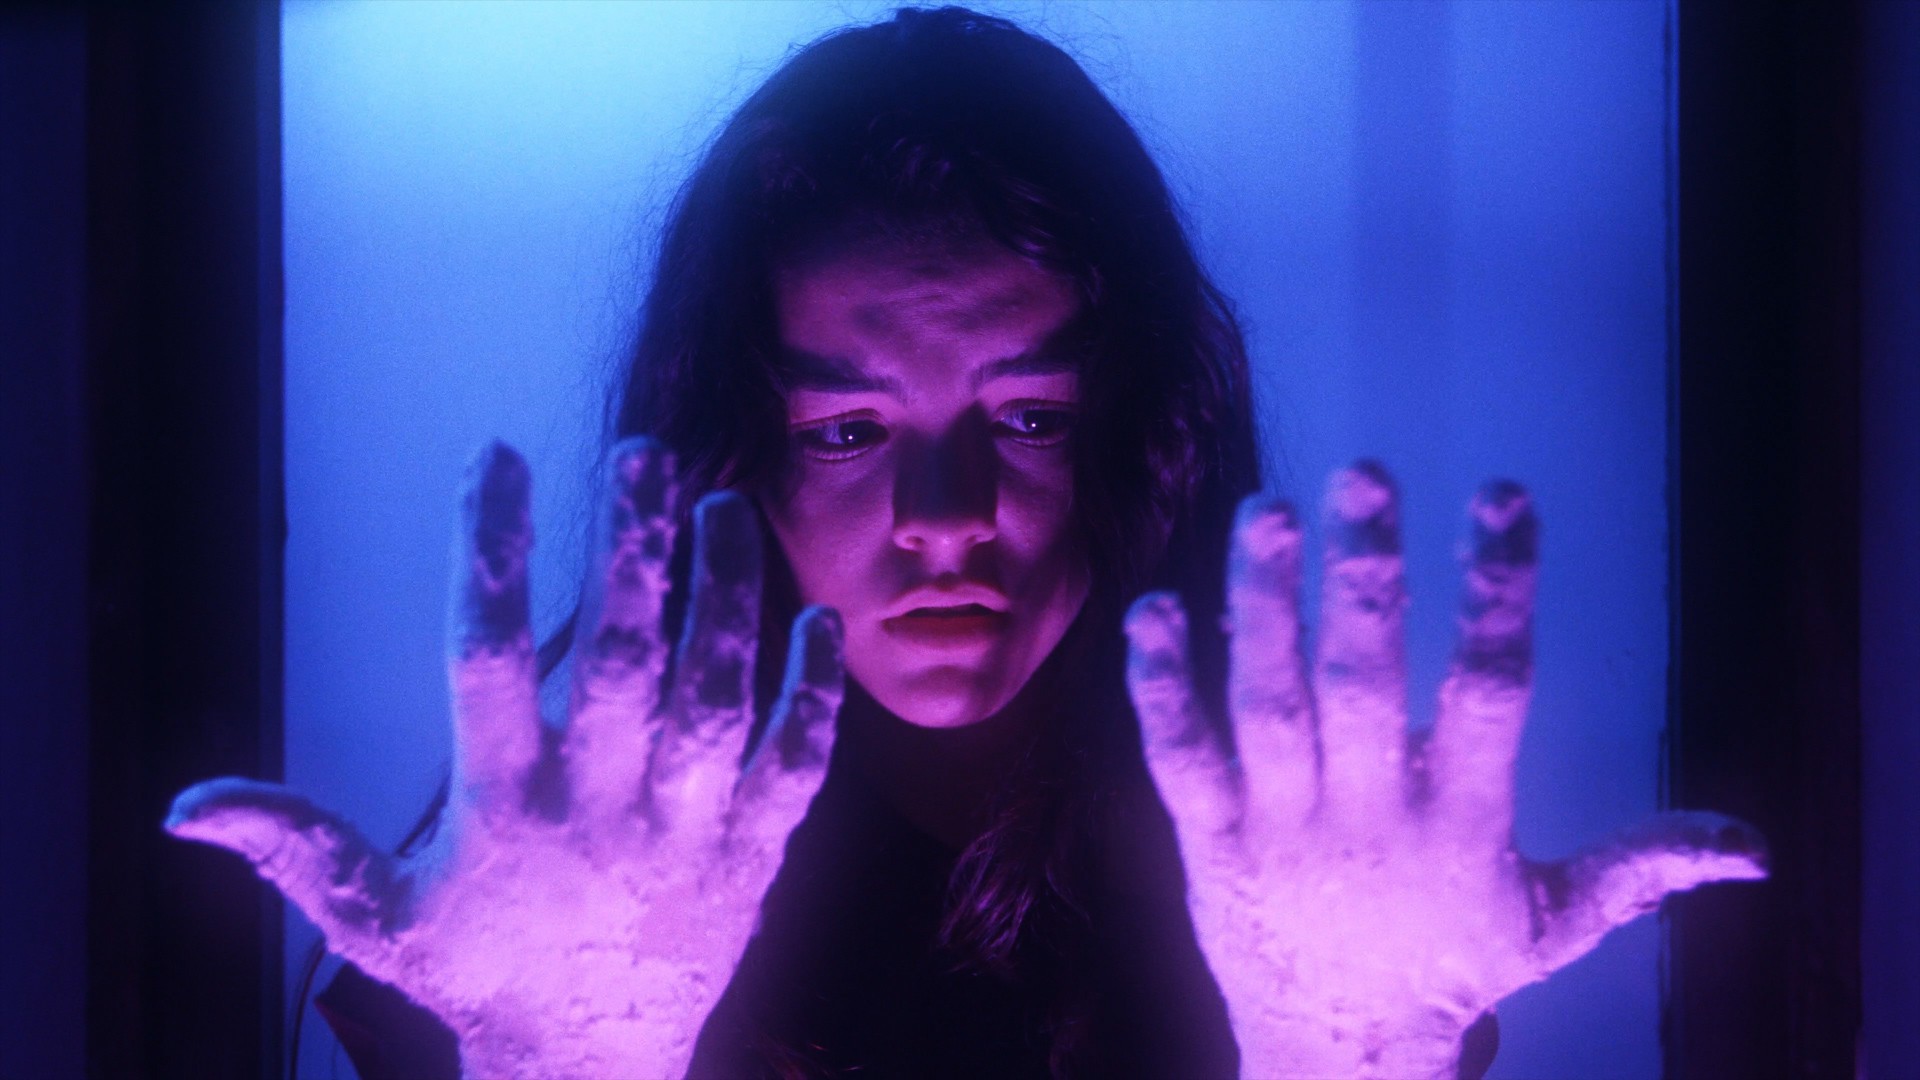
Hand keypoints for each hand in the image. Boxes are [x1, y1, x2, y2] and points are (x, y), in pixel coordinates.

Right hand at [167, 439, 842, 1078]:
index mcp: (503, 809)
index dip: (487, 555)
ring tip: (726, 508)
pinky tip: (822, 621)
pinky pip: (794, 771)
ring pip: (715, 703)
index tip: (496, 456)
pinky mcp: (752, 859)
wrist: (588, 1073)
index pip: (483, 660)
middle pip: (619, 666)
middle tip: (644, 454)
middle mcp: (599, 811)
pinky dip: (813, 700)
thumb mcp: (379, 924)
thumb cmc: (479, 977)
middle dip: (631, 558)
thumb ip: (300, 850)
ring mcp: (686, 834)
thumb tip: (187, 807)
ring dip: (724, 604)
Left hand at [1124, 463, 1764, 1079]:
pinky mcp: (1211, 844)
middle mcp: (1367, 819)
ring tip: (1268, 510)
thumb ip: (1639, 869)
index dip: (1497, 592)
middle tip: (1364, 476)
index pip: (1489, 692)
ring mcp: (1281, 830)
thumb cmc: (1453, 969)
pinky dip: (1161, 688)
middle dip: (1366, 581)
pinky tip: (1152, 608)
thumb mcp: (1552, 924)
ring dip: (1263, 607)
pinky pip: (1181, 758)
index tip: (1502, 497)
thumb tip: (1753, 848)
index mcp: (1461, 824)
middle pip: (1362, 686)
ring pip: (1267, 705)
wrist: (1340, 1057)